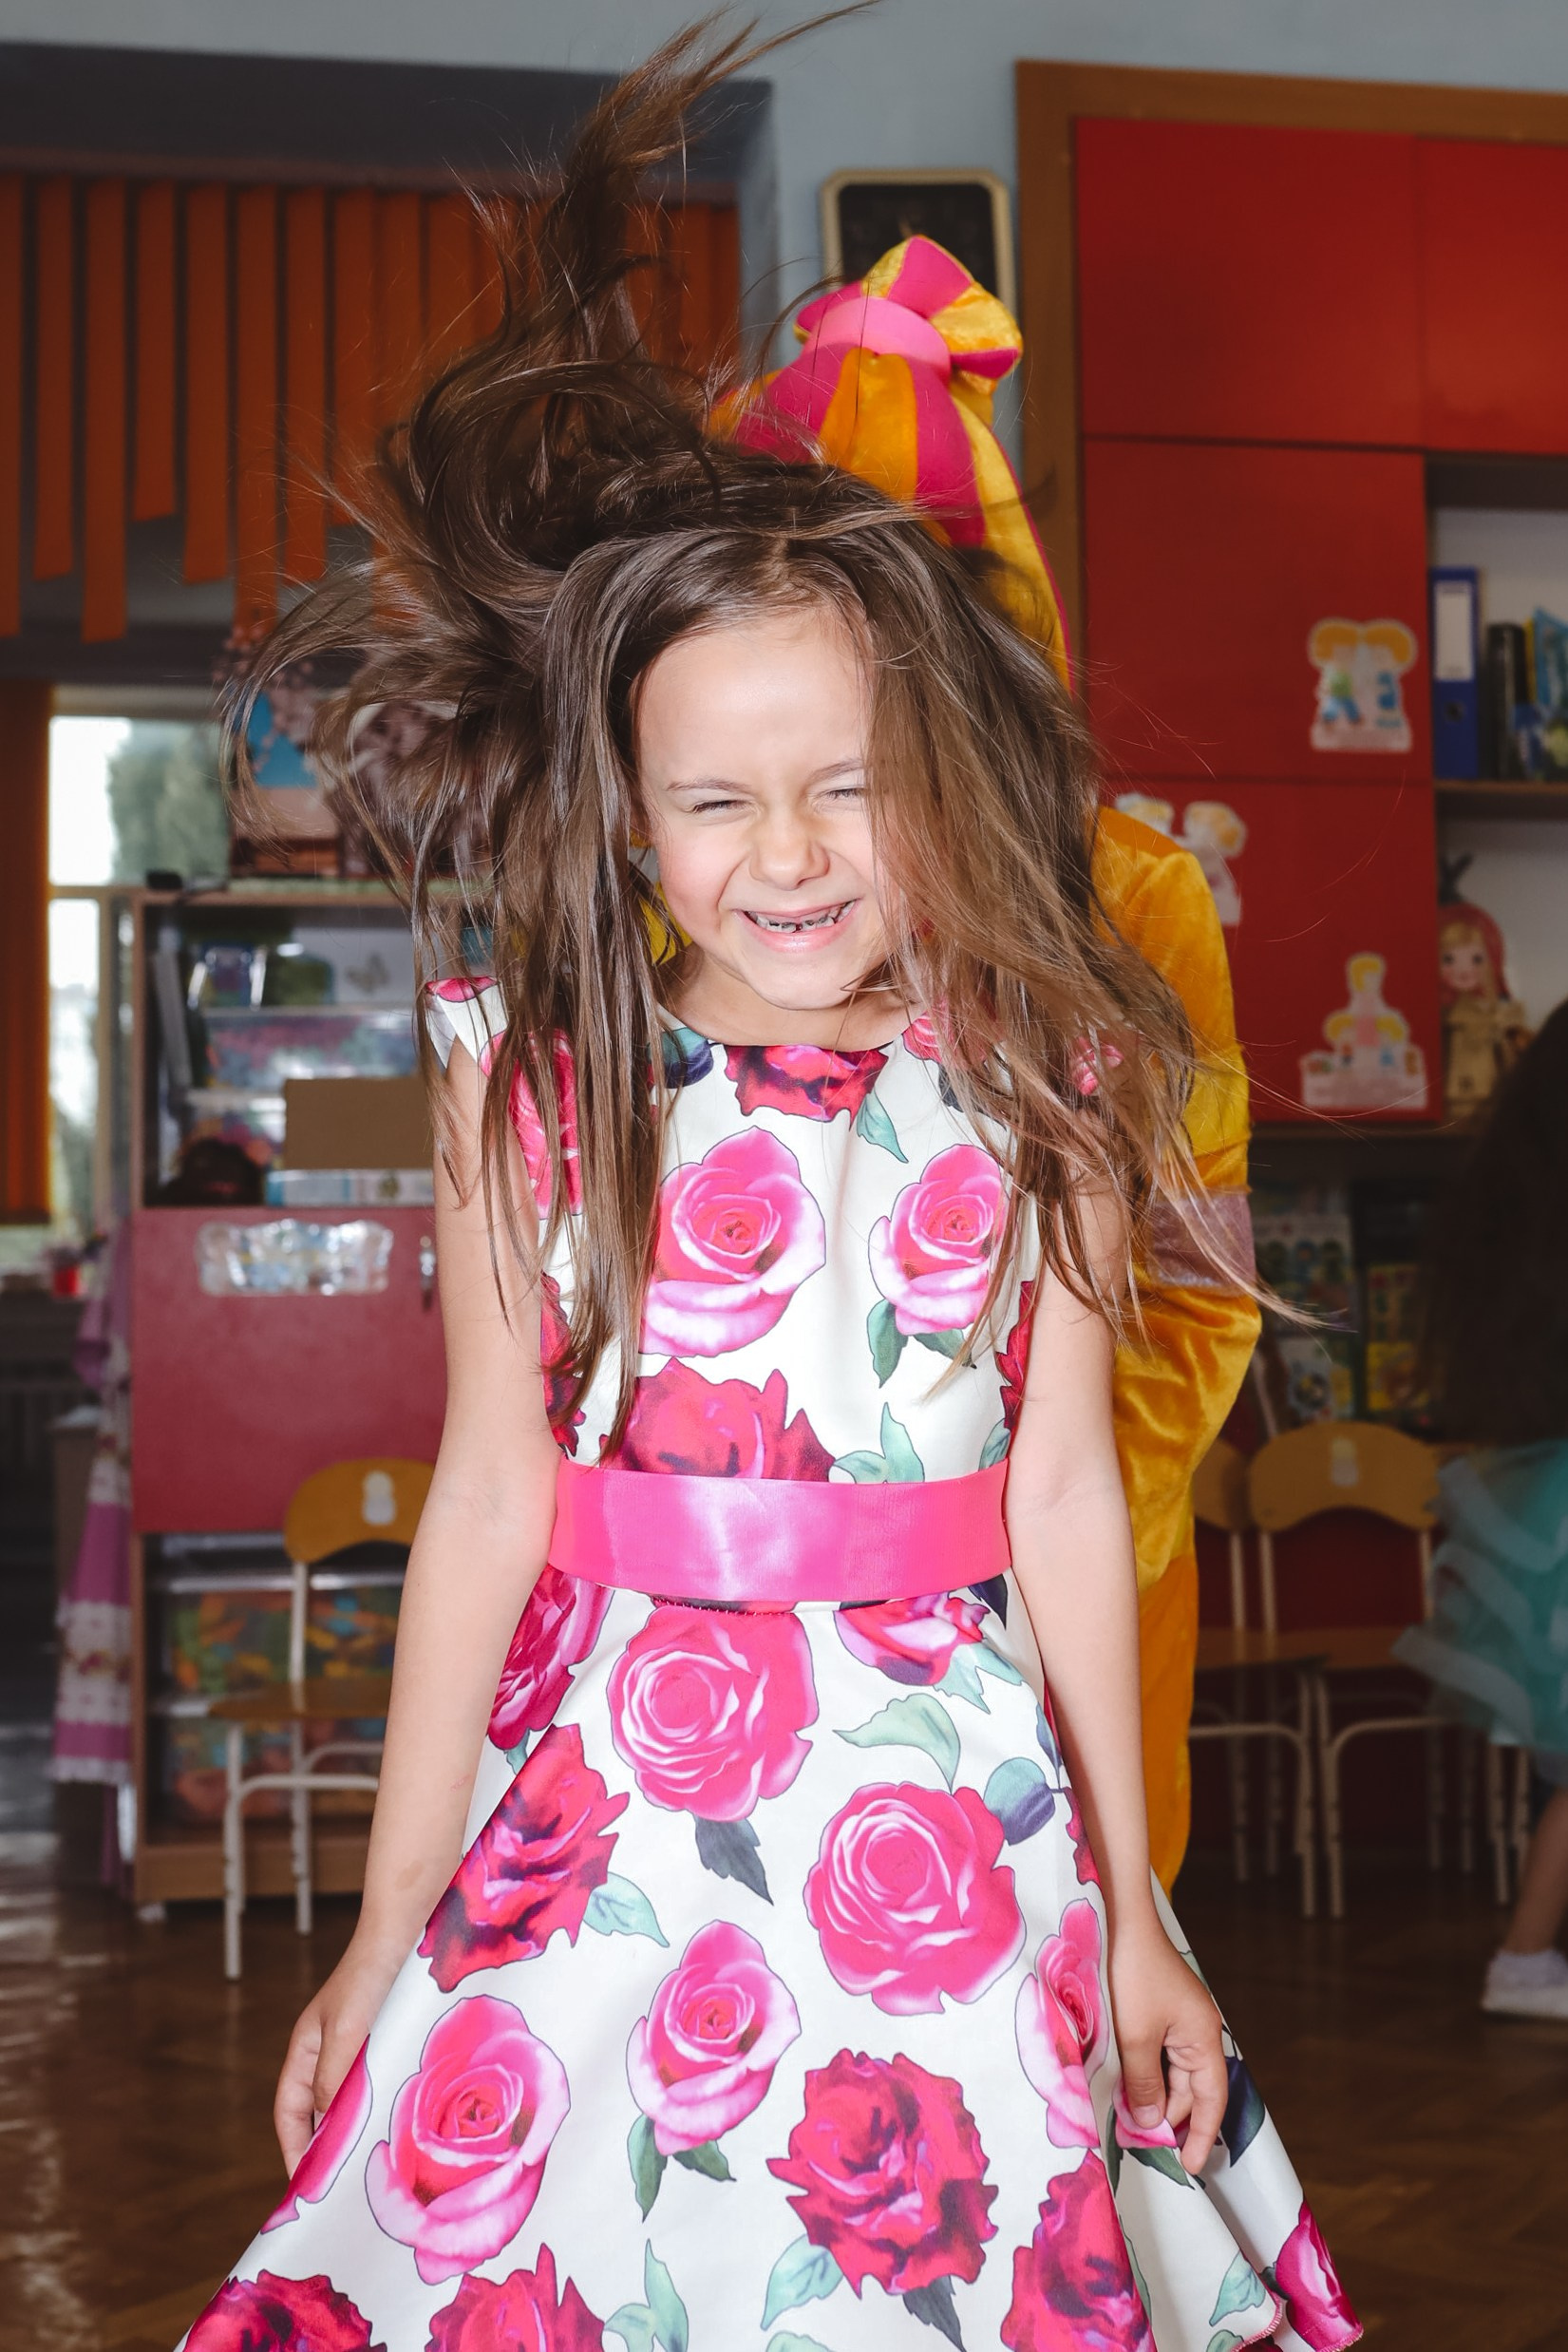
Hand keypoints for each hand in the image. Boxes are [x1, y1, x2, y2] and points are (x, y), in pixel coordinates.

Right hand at [274, 1936, 401, 2173]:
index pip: (289, 2111)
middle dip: (325, 2149)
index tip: (303, 2186)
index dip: (293, 2148)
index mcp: (306, 2050)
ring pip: (351, 2102)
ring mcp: (360, 2048)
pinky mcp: (389, 2043)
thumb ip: (334, 2081)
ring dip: (357, 2131)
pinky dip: (382, 2109)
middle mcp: (329, 2052)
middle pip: (318, 2112)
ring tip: (371, 2169)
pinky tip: (400, 2128)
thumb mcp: (347, 2034)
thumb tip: (326, 2130)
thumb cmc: (369, 1977)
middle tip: (341, 2191)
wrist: (407, 1931)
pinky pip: (378, 2086)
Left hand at [1107, 1913, 1226, 2175]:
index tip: (1193, 2169)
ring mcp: (1180, 2022)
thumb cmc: (1133, 1975)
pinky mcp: (1161, 2012)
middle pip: (1190, 2090)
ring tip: (1131, 2126)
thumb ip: (1143, 2084)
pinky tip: (1125, 2088)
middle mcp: (1198, 2032)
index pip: (1210, 2101)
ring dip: (1154, 2098)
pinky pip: (1158, 2055)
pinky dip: (1145, 2075)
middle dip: (1170, 2121)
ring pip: (1171, 2074)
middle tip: (1145, 2151)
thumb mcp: (1135, 2037)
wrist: (1123, 1921)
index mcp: (1204, 2039)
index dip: (1202, 2136)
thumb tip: (1152, 2124)